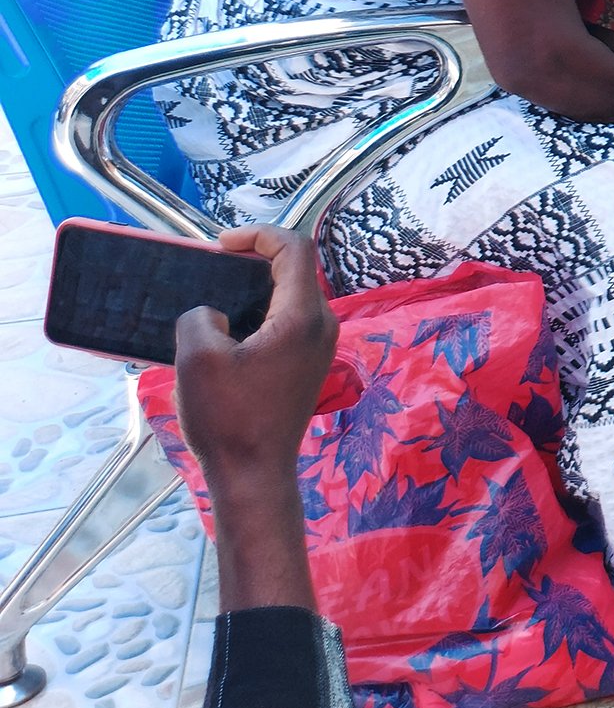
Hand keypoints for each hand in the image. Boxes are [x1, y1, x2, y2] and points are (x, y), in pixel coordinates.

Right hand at [173, 226, 337, 491]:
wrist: (254, 473)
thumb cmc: (228, 418)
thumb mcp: (196, 358)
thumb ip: (200, 316)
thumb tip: (214, 313)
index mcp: (302, 317)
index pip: (295, 248)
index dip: (259, 234)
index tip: (220, 245)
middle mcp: (323, 325)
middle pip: (296, 269)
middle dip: (254, 259)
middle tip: (212, 267)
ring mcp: (321, 346)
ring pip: (293, 295)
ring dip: (256, 287)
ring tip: (215, 296)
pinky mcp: (310, 363)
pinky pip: (291, 320)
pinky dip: (262, 311)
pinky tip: (228, 327)